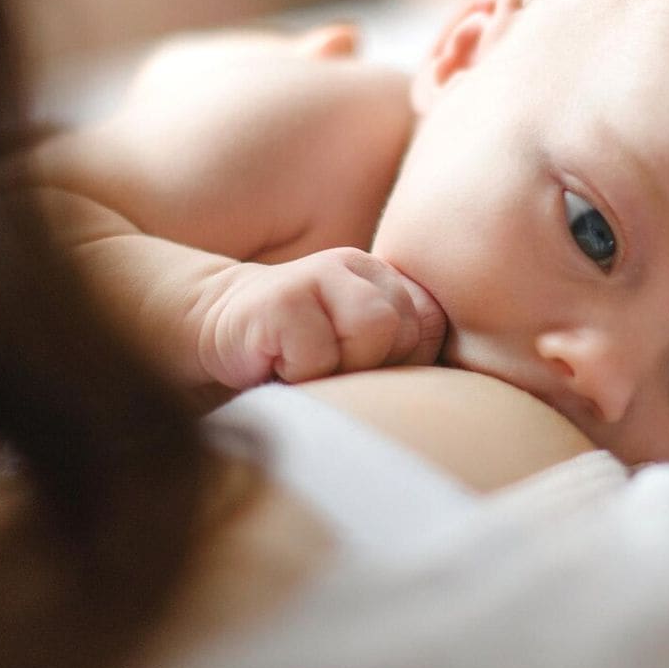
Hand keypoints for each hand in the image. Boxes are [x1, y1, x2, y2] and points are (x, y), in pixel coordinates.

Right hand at [195, 247, 446, 387]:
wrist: (215, 330)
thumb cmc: (296, 353)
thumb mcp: (355, 350)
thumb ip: (399, 353)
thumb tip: (452, 400)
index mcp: (384, 279)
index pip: (430, 327)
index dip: (400, 364)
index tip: (356, 370)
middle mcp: (357, 267)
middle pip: (405, 328)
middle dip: (369, 366)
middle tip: (327, 369)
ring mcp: (319, 275)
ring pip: (373, 329)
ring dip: (339, 366)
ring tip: (308, 367)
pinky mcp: (282, 297)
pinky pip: (319, 355)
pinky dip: (300, 376)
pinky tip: (276, 365)